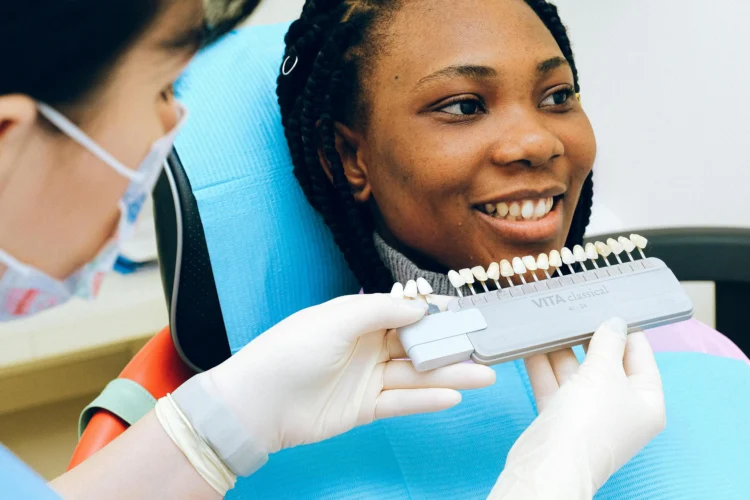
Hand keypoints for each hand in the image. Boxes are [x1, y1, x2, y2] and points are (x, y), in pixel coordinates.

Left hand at [207, 293, 495, 454]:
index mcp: (358, 318)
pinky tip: (453, 396)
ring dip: (449, 375)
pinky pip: (402, 402)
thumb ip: (380, 311)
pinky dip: (426, 400)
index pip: (405, 312)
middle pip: (417, 345)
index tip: (468, 311)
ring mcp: (366, 378)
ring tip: (485, 374)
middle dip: (451, 345)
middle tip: (486, 346)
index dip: (435, 312)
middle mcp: (366, 346)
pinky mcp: (364, 408)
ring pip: (416, 375)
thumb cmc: (291, 351)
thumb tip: (418, 306)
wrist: (258, 402)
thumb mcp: (337, 320)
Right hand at [489, 318, 665, 498]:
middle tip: (577, 310)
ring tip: (551, 322)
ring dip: (562, 350)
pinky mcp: (560, 418)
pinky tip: (532, 345)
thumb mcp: (604, 372)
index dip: (628, 332)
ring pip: (576, 374)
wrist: (551, 464)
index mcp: (646, 402)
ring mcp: (588, 414)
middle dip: (589, 339)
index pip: (641, 357)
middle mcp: (620, 409)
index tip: (612, 307)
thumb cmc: (590, 421)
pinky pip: (554, 385)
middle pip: (606, 364)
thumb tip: (614, 323)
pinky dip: (544, 366)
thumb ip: (608, 343)